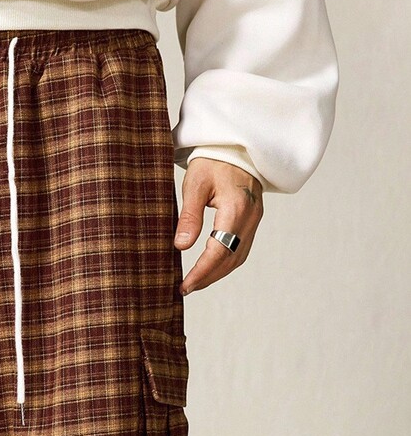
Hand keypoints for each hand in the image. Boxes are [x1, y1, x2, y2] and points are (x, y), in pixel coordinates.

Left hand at [174, 158, 262, 293]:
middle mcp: (250, 218)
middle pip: (230, 259)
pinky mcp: (253, 220)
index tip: (185, 286)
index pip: (219, 251)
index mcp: (236, 208)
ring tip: (195, 283)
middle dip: (208, 278)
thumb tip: (181, 246)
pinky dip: (226, 263)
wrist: (236, 146)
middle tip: (186, 289)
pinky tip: (211, 268)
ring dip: (217, 273)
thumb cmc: (213, 160)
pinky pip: (241, 249)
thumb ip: (189, 216)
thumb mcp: (195, 184)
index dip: (202, 272)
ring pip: (238, 257)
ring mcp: (254, 220)